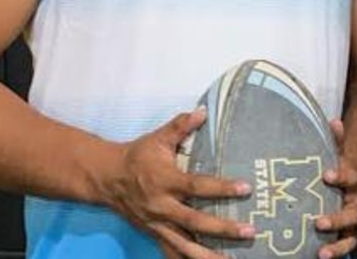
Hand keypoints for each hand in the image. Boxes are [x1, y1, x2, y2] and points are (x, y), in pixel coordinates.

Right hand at [101, 107, 254, 258]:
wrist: (106, 178)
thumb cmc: (137, 156)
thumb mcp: (158, 137)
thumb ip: (181, 126)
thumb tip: (203, 112)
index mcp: (165, 181)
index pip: (197, 186)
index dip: (221, 188)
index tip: (245, 188)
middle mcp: (162, 207)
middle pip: (195, 222)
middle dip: (222, 229)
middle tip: (249, 232)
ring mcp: (157, 224)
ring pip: (184, 245)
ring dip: (207, 255)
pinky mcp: (153, 234)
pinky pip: (171, 252)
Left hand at [315, 119, 356, 258]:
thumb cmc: (342, 163)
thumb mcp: (339, 150)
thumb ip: (336, 139)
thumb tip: (334, 122)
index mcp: (352, 179)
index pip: (349, 176)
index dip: (340, 176)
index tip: (327, 175)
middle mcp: (354, 200)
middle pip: (352, 213)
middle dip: (336, 219)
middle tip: (319, 222)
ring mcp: (352, 218)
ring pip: (350, 234)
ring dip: (337, 243)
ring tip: (322, 252)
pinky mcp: (347, 231)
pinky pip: (346, 244)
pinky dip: (337, 251)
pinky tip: (321, 256)